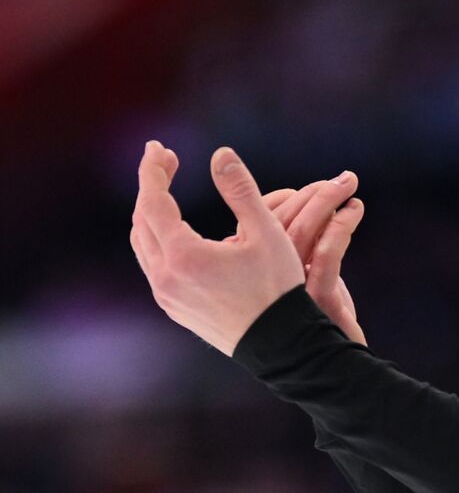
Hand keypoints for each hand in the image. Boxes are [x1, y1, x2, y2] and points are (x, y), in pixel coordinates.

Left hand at [130, 142, 309, 355]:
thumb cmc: (278, 288)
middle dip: (151, 188)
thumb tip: (220, 154)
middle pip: (142, 221)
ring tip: (167, 193)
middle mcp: (165, 277)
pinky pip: (154, 266)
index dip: (154, 171)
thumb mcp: (267, 233)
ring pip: (143, 245)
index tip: (159, 149)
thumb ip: (241, 190)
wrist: (281, 344)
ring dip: (151, 214)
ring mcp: (166, 296)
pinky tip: (177, 232)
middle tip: (166, 162)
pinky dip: (158, 240)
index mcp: (183, 255)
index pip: (153, 201)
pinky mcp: (174, 308)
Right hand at [260, 179, 366, 345]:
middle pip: (279, 223)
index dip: (285, 198)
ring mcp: (288, 292)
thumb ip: (304, 243)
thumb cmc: (318, 319)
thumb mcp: (308, 274)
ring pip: (302, 234)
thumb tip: (312, 202)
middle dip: (312, 193)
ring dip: (327, 202)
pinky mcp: (317, 302)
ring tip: (350, 186)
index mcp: (252, 269)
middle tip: (343, 178)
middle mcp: (264, 280)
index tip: (312, 188)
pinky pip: (327, 256)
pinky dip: (341, 228)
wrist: (330, 366)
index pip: (259, 222)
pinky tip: (355, 212)